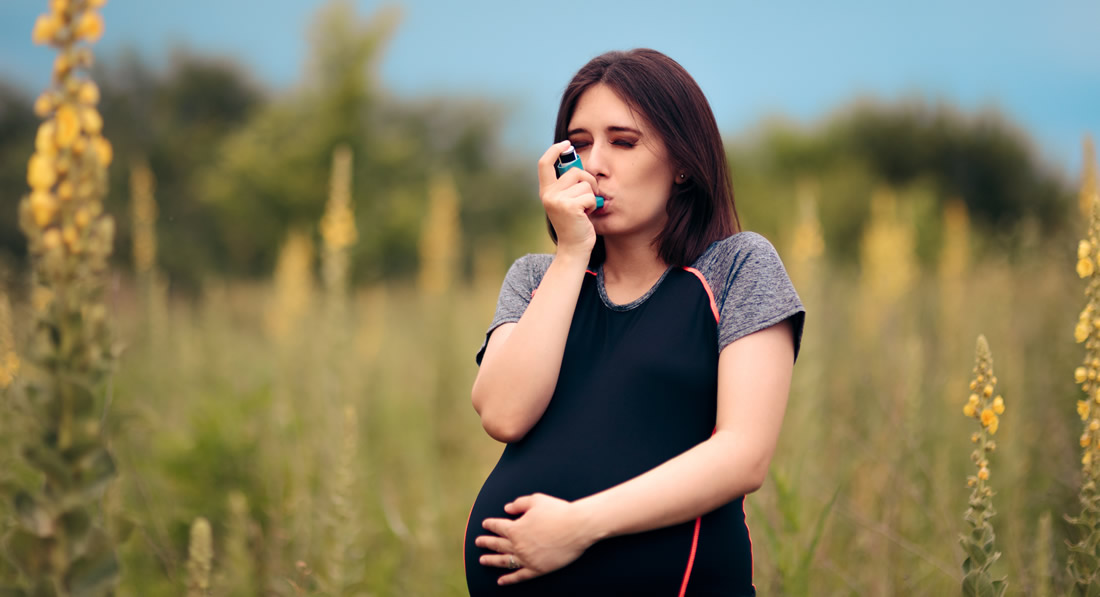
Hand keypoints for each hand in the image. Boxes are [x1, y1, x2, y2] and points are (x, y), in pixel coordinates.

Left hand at [476, 493, 598, 584]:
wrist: (577, 527)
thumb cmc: (558, 511)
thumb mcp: (536, 500)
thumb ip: (519, 503)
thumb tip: (507, 508)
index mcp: (516, 528)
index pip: (498, 526)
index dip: (490, 524)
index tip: (485, 524)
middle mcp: (518, 545)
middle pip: (497, 544)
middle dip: (486, 542)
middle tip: (478, 542)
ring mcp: (527, 559)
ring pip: (504, 561)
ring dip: (492, 561)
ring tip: (482, 560)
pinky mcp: (538, 569)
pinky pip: (519, 576)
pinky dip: (509, 579)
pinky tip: (501, 581)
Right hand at [537, 141, 598, 258]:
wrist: (574, 248)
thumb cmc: (575, 223)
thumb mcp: (567, 201)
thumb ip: (568, 184)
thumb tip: (576, 161)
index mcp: (546, 191)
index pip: (544, 163)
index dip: (555, 150)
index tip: (567, 143)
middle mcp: (548, 194)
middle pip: (575, 171)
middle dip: (588, 181)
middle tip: (588, 196)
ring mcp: (557, 200)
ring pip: (585, 183)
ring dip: (592, 196)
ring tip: (585, 209)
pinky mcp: (569, 207)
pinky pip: (590, 196)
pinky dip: (594, 205)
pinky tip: (587, 215)